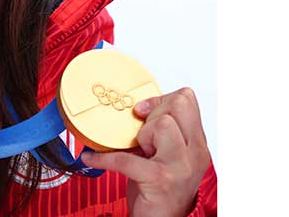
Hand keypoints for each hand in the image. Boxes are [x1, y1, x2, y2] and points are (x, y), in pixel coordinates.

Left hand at [79, 87, 210, 216]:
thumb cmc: (161, 190)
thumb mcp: (168, 155)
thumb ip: (161, 132)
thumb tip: (136, 108)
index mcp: (196, 143)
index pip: (186, 99)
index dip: (161, 99)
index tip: (143, 112)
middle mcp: (194, 153)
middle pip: (177, 105)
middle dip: (153, 113)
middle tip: (142, 136)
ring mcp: (179, 166)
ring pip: (162, 124)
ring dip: (141, 134)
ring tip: (138, 151)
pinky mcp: (159, 180)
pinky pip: (126, 158)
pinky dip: (104, 157)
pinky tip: (92, 158)